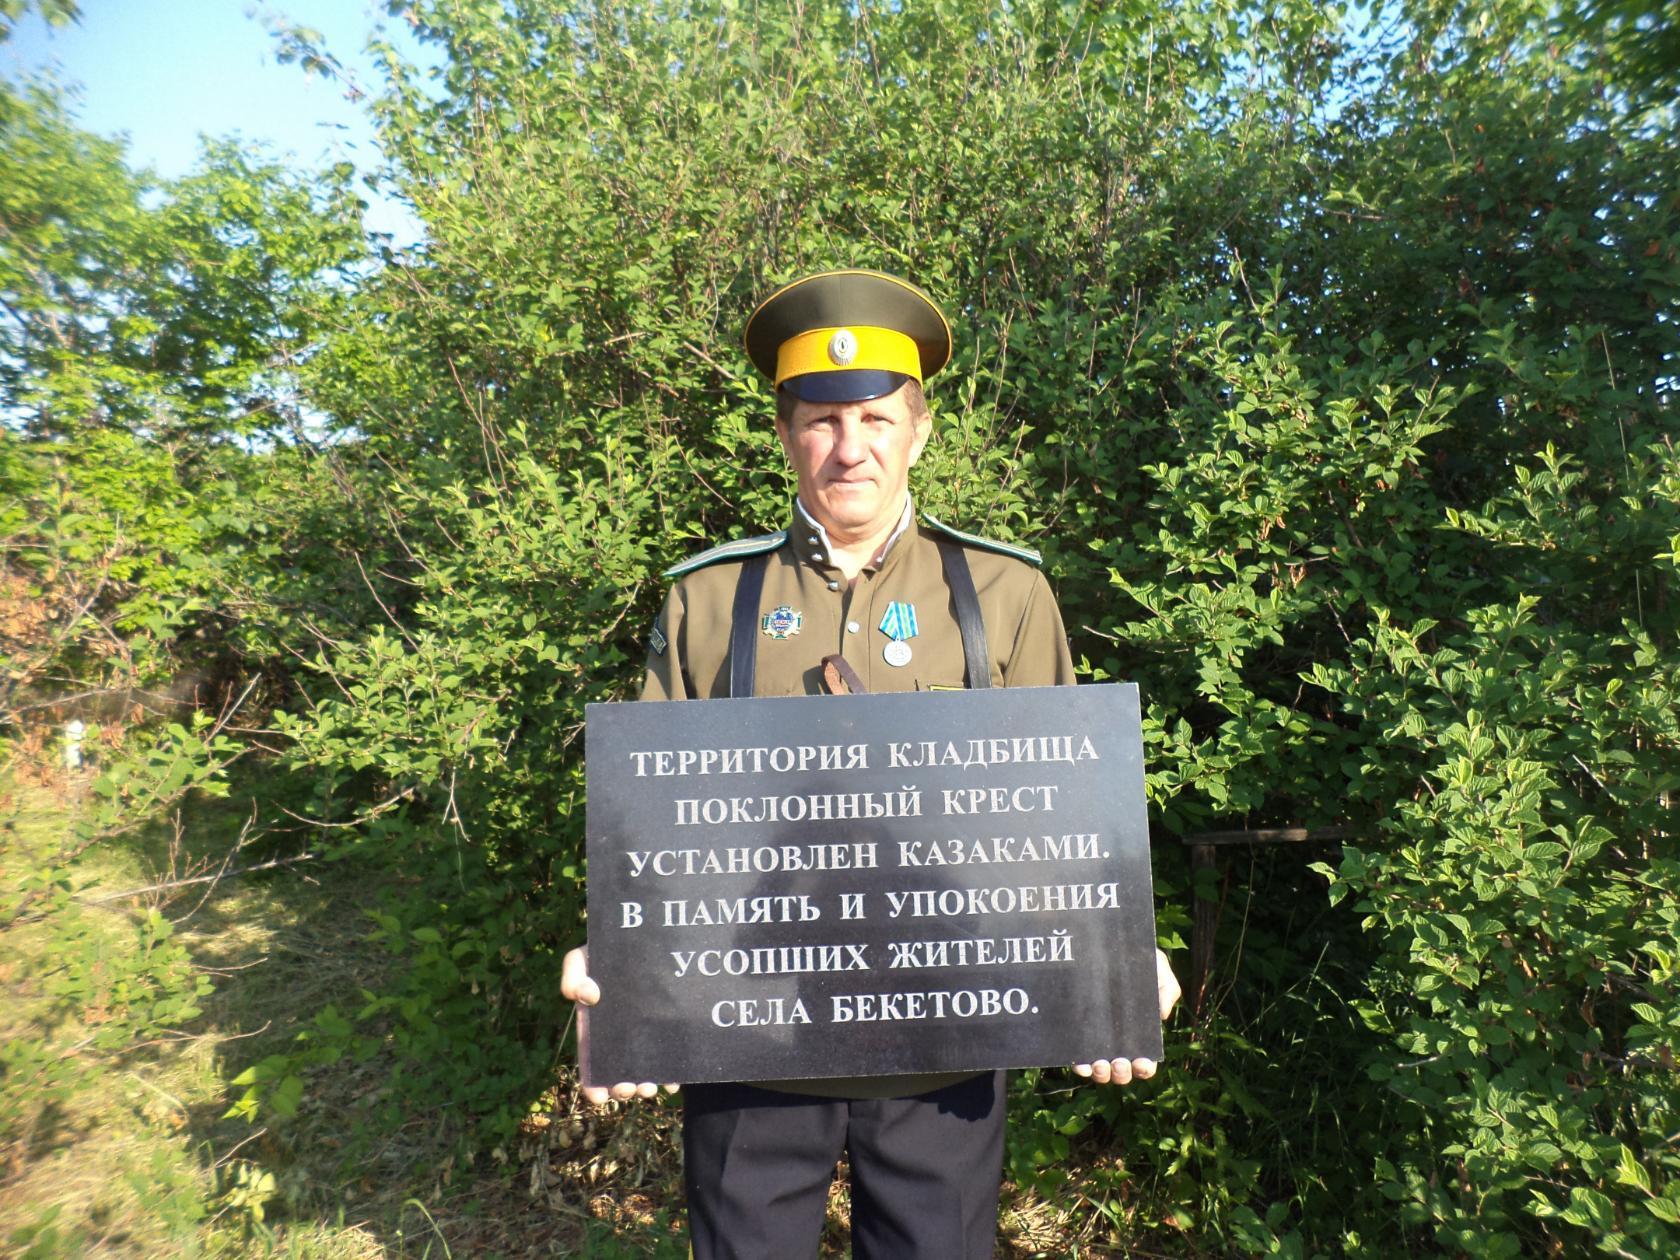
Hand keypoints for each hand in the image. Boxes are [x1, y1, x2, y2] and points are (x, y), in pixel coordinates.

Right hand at [560, 945, 680, 1103]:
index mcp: (595, 1027)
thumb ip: (572, 974)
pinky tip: (674, 1080)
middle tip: (629, 1089)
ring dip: (646, 1083)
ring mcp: (645, 1032)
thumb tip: (586, 997)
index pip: (592, 1061)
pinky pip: (669, 1054)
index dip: (593, 1083)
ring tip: (649, 1088)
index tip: (600, 1098)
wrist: (642, 939)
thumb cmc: (605, 951)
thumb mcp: (581, 958)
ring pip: (644, 1067)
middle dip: (623, 1087)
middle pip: (619, 1070)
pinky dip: (671, 1071)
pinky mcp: (666, 1027)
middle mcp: (620, 1035)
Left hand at [1073, 949, 1181, 1085]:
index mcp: (1141, 1033)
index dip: (1144, 1068)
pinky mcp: (1078, 1035)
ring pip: (1101, 1071)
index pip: (1145, 1063)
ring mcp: (1097, 1040)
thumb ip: (1168, 988)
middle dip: (1122, 1074)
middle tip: (1119, 1062)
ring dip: (1101, 1074)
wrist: (1104, 943)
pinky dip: (1080, 1067)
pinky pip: (1078, 1059)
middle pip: (1122, 1072)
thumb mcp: (1158, 967)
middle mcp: (1119, 1042)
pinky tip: (1081, 1062)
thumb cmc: (1137, 957)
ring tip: (1100, 1063)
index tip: (1141, 1062)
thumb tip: (1163, 1015)